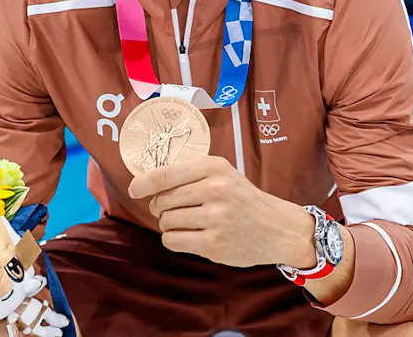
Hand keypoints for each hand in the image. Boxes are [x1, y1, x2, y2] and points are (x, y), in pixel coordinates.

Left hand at [127, 155, 317, 268]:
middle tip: (174, 210)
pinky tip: (189, 236)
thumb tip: (148, 181)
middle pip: (162, 200)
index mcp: (214, 167)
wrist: (278, 228)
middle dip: (161, 207)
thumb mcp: (223, 174)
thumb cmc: (244, 199)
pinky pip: (172, 240)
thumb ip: (191, 174)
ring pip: (166, 221)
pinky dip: (174, 239)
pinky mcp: (213, 243)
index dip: (143, 183)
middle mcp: (214, 190)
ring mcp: (215, 218)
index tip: (134, 189)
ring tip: (189, 223)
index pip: (165, 175)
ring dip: (169, 224)